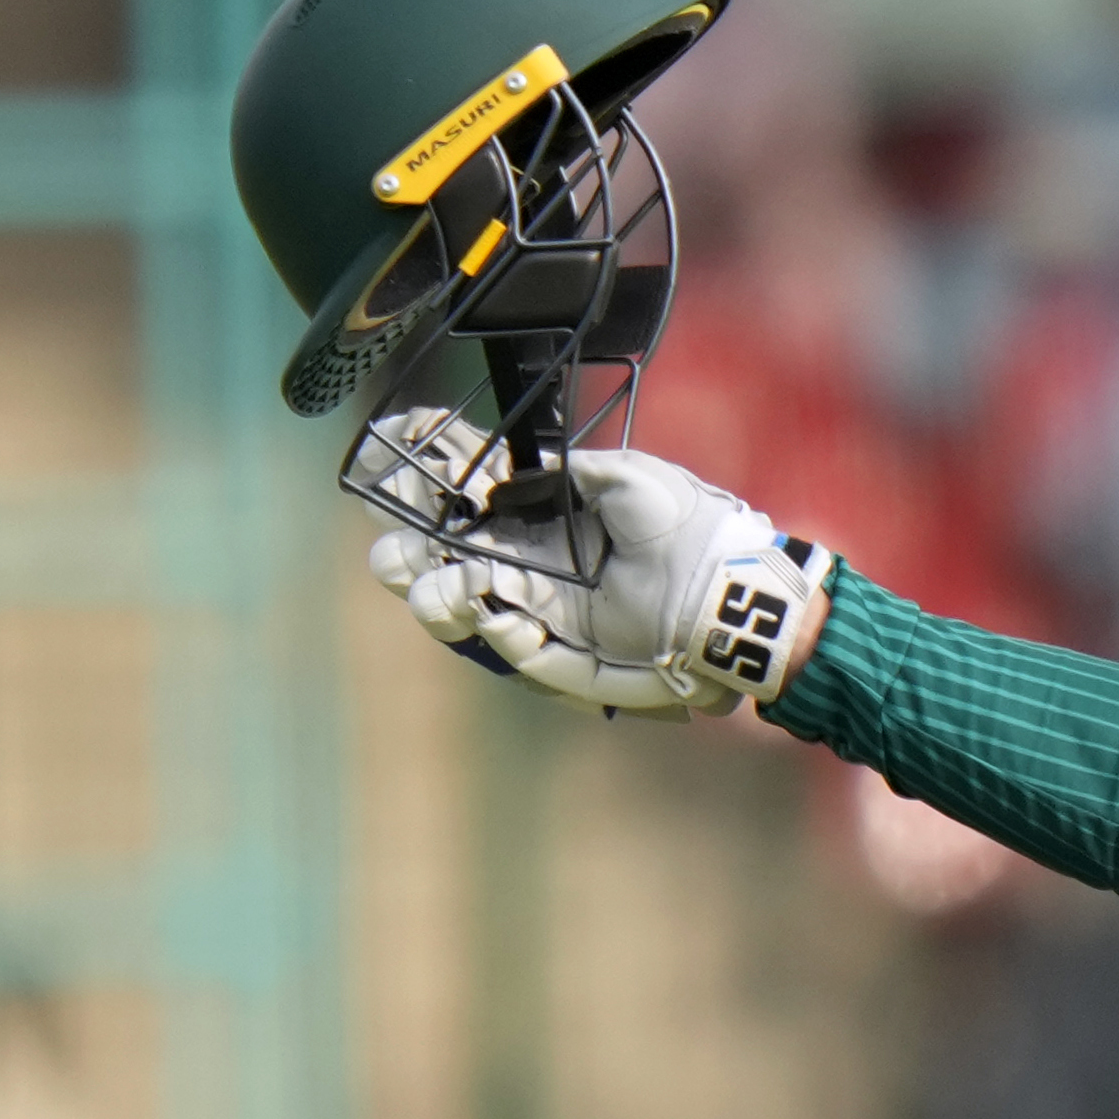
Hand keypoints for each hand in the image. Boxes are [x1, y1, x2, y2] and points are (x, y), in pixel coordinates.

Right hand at [368, 434, 830, 717]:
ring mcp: (543, 608)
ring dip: (440, 601)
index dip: (424, 488)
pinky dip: (502, 636)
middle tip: (394, 551)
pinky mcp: (566, 650)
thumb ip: (567, 469)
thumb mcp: (626, 476)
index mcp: (539, 517)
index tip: (392, 469)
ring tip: (441, 587)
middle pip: (442, 563)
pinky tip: (497, 618)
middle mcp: (529, 562)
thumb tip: (513, 473)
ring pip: (464, 612)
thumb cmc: (685, 523)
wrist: (726, 585)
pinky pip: (517, 650)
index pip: (463, 503)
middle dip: (408, 557)